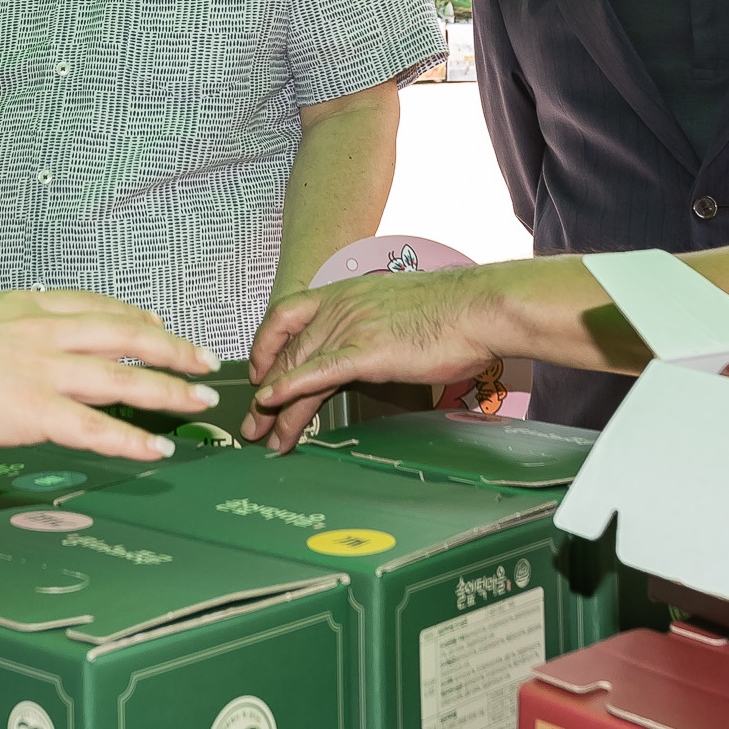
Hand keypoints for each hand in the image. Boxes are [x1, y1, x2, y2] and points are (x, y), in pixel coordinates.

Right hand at [0, 290, 218, 460]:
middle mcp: (49, 333)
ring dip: (170, 391)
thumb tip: (9, 344)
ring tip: (201, 403)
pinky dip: (132, 439)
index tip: (157, 320)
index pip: (97, 306)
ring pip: (126, 379)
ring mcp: (48, 372)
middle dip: (172, 348)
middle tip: (206, 360)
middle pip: (128, 335)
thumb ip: (3, 331)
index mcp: (29, 307)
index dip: (134, 315)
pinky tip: (158, 449)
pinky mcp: (39, 412)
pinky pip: (98, 429)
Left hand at [241, 268, 504, 452]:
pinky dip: (289, 390)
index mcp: (346, 293)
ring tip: (262, 436)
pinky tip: (271, 404)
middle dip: (263, 390)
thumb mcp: (399, 307)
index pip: (286, 315)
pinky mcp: (365, 353)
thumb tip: (374, 342)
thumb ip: (374, 322)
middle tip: (251, 423)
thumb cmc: (452, 311)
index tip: (257, 372)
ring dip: (274, 408)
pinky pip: (316, 374)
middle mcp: (339, 307)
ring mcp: (350, 328)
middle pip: (287, 351)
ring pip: (298, 369)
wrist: (477, 308)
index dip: (265, 345)